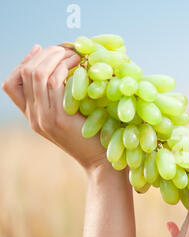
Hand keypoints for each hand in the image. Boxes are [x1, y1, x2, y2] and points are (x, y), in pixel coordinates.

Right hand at [2, 45, 108, 171]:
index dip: (24, 62)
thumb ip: (63, 98)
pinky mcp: (60, 118)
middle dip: (43, 54)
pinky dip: (66, 66)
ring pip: (37, 74)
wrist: (103, 164)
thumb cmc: (95, 138)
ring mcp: (44, 118)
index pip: (11, 85)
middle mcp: (34, 117)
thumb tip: (65, 67)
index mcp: (34, 117)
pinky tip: (81, 63)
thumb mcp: (73, 117)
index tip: (41, 49)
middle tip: (64, 48)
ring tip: (75, 52)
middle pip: (24, 74)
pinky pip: (55, 82)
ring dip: (55, 57)